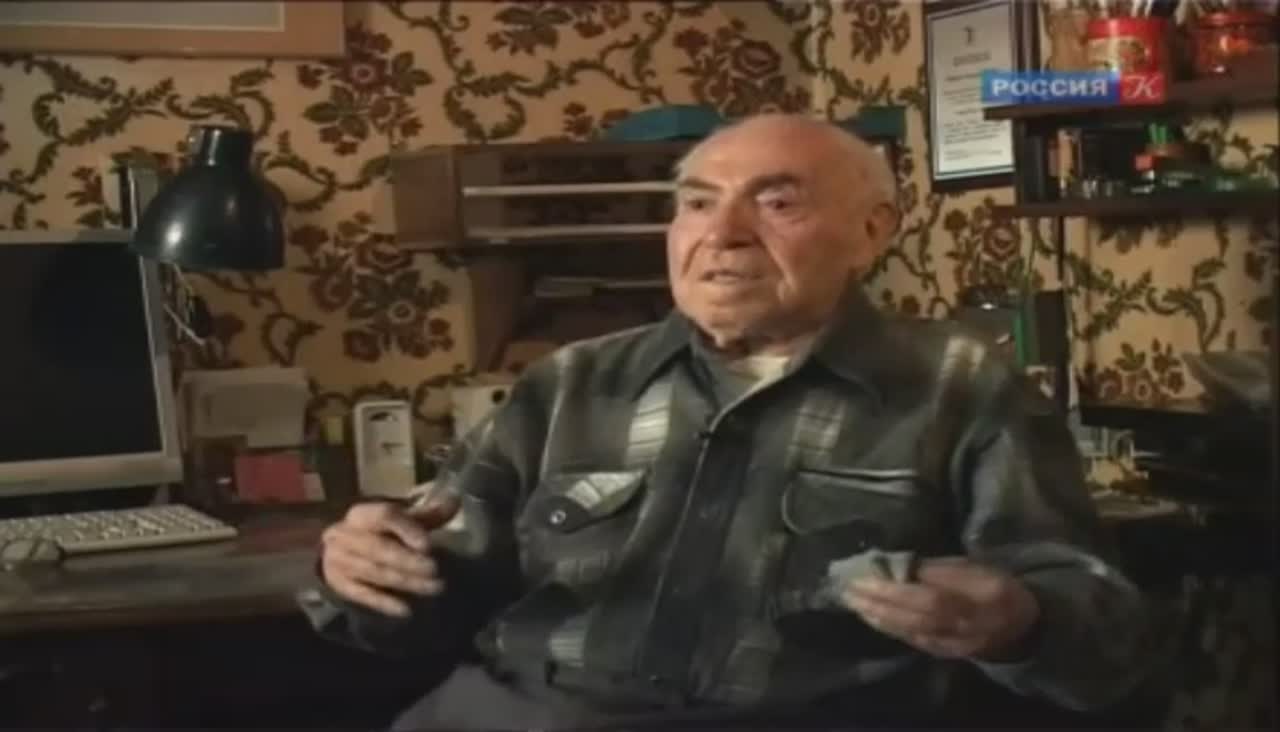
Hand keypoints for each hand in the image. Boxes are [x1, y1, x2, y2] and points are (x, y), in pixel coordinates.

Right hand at [320, 495, 460, 617]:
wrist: (337, 551)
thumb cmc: (376, 533)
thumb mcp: (398, 520)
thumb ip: (427, 515)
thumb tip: (455, 501)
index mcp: (361, 514)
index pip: (383, 516)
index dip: (407, 529)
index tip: (427, 545)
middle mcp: (343, 535)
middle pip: (377, 548)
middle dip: (407, 560)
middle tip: (435, 570)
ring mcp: (337, 561)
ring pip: (373, 572)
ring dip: (405, 582)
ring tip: (434, 588)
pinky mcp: (338, 585)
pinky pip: (362, 595)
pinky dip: (384, 603)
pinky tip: (406, 610)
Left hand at [841, 556, 1039, 661]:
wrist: (1021, 629)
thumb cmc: (996, 587)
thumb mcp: (976, 567)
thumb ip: (940, 569)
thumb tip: (900, 567)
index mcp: (978, 598)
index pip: (931, 598)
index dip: (896, 590)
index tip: (867, 576)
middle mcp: (965, 627)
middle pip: (916, 617)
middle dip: (878, 603)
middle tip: (848, 588)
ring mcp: (954, 644)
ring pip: (910, 632)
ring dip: (877, 617)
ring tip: (852, 601)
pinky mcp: (944, 653)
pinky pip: (912, 640)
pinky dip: (889, 627)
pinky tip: (870, 616)